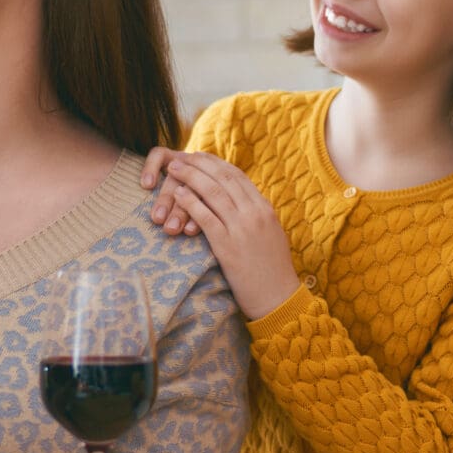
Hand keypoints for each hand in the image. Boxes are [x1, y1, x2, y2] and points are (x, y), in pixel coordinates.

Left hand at [147, 150, 302, 319]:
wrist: (279, 297)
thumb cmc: (272, 270)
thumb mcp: (270, 235)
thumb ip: (256, 216)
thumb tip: (242, 202)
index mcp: (265, 208)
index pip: (238, 176)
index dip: (216, 164)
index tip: (200, 157)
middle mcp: (255, 213)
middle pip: (224, 178)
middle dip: (201, 164)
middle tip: (183, 156)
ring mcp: (242, 227)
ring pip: (213, 192)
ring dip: (191, 177)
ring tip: (174, 168)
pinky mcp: (227, 245)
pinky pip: (205, 216)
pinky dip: (190, 201)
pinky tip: (177, 193)